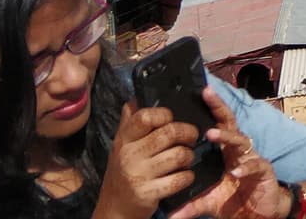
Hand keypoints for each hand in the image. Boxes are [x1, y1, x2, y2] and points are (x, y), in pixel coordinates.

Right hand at [95, 103, 203, 218]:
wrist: (114, 209)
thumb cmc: (123, 172)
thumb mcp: (122, 146)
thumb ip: (130, 123)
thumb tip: (135, 98)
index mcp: (123, 140)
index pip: (145, 116)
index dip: (165, 114)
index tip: (172, 119)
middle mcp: (128, 155)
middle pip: (170, 133)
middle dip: (188, 133)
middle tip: (191, 137)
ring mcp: (138, 175)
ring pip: (180, 155)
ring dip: (189, 156)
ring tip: (186, 158)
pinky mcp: (148, 194)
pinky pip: (181, 178)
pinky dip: (188, 176)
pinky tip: (184, 176)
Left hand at [171, 86, 291, 218]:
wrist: (258, 214)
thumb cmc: (234, 201)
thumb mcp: (208, 202)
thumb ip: (190, 204)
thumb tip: (168, 215)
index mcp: (224, 153)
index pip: (216, 126)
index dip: (210, 110)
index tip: (196, 96)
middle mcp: (238, 151)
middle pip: (229, 124)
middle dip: (219, 108)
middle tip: (207, 95)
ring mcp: (252, 158)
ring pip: (241, 141)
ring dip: (227, 137)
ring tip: (212, 134)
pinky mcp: (264, 171)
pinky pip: (255, 165)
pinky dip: (246, 167)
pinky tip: (236, 172)